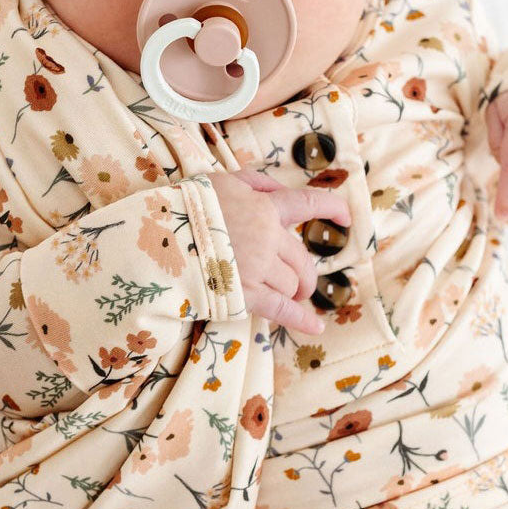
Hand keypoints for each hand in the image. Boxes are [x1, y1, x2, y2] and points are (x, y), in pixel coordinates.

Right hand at [204, 167, 349, 335]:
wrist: (160, 238)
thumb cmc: (188, 207)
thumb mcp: (222, 181)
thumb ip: (254, 182)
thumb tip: (278, 190)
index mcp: (265, 207)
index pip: (307, 204)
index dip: (331, 208)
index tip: (346, 217)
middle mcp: (268, 238)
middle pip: (302, 259)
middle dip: (306, 273)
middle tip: (303, 283)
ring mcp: (259, 268)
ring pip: (292, 284)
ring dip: (292, 291)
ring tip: (287, 296)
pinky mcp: (246, 294)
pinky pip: (282, 309)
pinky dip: (301, 319)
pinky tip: (315, 327)